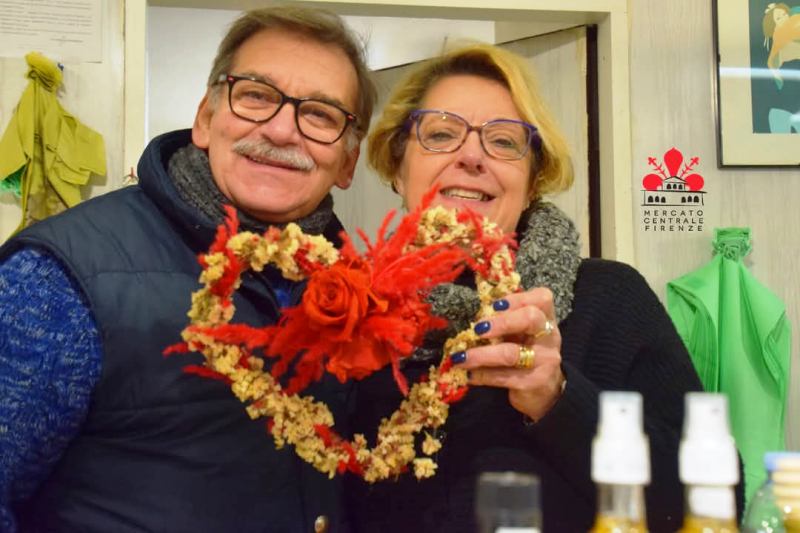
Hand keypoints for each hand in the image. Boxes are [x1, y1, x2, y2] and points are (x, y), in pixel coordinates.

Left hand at [449, 287, 564, 421]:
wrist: (545, 391)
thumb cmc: (526, 352)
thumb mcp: (521, 333)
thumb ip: (503, 320)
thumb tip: (471, 313)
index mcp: (545, 317)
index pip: (541, 298)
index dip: (517, 298)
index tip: (494, 305)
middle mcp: (549, 336)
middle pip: (530, 318)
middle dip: (501, 322)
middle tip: (477, 329)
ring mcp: (544, 360)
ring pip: (511, 353)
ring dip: (480, 354)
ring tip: (460, 357)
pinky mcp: (535, 382)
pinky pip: (503, 376)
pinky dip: (481, 375)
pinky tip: (467, 374)